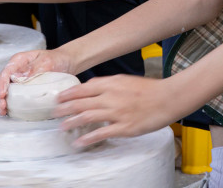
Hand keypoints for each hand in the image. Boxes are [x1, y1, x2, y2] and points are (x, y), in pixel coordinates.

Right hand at [0, 48, 74, 115]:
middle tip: (2, 107)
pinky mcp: (22, 89)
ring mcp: (17, 79)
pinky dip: (6, 103)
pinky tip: (8, 111)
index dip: (1, 84)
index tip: (2, 95)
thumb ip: (33, 69)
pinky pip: (10, 96)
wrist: (67, 62)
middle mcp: (16, 70)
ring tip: (3, 111)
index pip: (5, 72)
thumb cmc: (57, 59)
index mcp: (19, 60)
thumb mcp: (47, 61)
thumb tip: (18, 78)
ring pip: (1, 90)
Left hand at [54, 75, 182, 146]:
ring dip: (72, 122)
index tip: (58, 98)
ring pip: (87, 117)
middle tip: (54, 113)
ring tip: (62, 127)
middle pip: (81, 103)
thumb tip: (91, 87)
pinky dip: (88, 138)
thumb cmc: (148, 89)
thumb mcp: (125, 80)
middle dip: (65, 108)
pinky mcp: (124, 127)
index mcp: (112, 83)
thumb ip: (108, 84)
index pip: (84, 88)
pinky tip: (79, 142)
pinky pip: (102, 133)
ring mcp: (117, 113)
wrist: (168, 98)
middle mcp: (111, 97)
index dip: (69, 93)